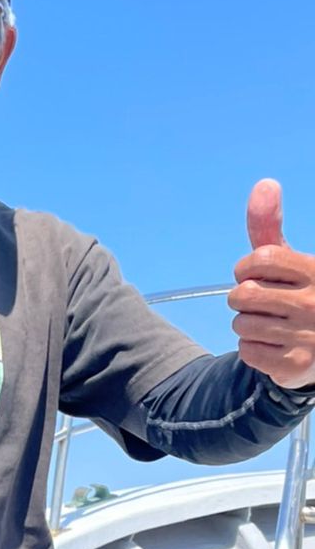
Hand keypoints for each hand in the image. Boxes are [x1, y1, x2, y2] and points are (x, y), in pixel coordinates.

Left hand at [229, 180, 314, 389]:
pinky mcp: (295, 365)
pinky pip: (246, 351)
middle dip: (244, 299)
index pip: (258, 260)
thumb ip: (269, 229)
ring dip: (247, 325)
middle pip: (243, 294)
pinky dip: (252, 349)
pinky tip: (273, 345)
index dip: (246, 268)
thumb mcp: (291, 261)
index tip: (257, 275)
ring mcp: (307, 335)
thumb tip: (264, 184)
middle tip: (263, 304)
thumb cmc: (302, 294)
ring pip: (242, 324)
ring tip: (270, 325)